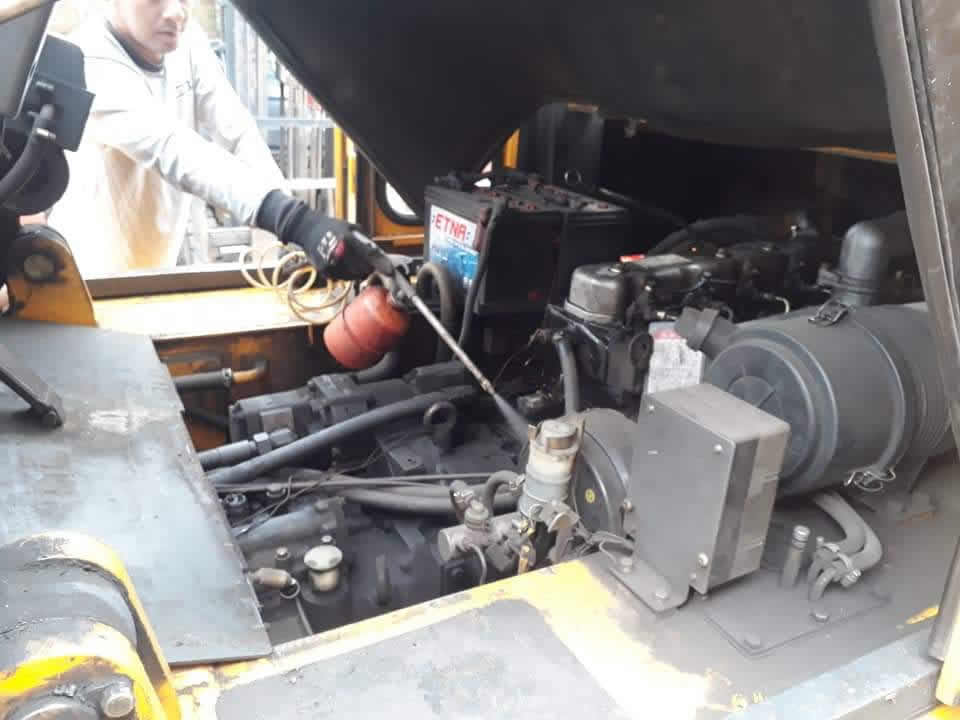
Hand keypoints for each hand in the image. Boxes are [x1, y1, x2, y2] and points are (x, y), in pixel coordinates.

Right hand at [255, 191, 386, 279]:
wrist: (306, 229)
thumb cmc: (332, 227)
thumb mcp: (351, 227)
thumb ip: (366, 242)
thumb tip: (379, 256)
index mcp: (348, 238)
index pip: (370, 255)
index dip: (381, 264)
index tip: (389, 271)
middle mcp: (340, 252)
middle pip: (363, 269)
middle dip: (367, 267)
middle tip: (365, 262)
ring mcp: (331, 263)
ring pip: (353, 276)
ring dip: (357, 272)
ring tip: (350, 260)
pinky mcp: (324, 271)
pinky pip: (342, 278)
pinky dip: (345, 274)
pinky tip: (340, 263)